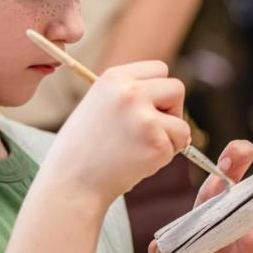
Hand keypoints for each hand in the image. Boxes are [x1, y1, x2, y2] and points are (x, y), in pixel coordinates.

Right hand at [44, 61, 190, 206]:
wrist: (71, 184)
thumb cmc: (82, 149)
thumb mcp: (98, 104)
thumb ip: (128, 95)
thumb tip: (167, 101)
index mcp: (113, 77)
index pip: (159, 69)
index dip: (159, 91)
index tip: (149, 109)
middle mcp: (130, 91)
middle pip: (176, 88)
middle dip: (172, 110)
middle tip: (153, 130)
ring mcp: (144, 117)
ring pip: (181, 121)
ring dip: (170, 137)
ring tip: (140, 149)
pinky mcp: (156, 142)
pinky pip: (179, 144)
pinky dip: (166, 156)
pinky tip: (139, 162)